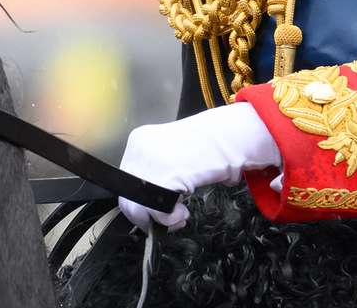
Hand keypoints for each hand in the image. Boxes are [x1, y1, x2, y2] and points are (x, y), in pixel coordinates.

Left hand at [116, 101, 279, 232]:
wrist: (230, 136)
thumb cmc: (209, 145)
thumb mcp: (172, 152)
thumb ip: (156, 170)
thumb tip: (144, 199)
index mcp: (139, 139)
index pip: (126, 179)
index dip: (141, 198)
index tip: (157, 205)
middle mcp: (139, 149)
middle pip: (127, 195)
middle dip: (146, 214)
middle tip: (167, 218)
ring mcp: (149, 163)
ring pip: (137, 207)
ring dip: (158, 219)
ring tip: (178, 215)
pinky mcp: (163, 178)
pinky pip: (156, 211)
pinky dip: (169, 219)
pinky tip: (182, 213)